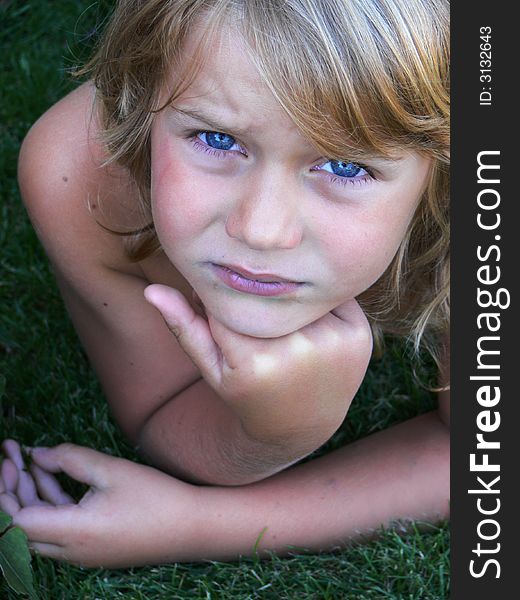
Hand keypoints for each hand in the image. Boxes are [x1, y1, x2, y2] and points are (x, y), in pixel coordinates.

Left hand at [0, 440, 199, 566]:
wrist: (191, 527)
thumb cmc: (156, 497)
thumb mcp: (112, 470)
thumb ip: (70, 459)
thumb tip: (36, 454)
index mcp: (74, 532)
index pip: (15, 521)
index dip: (5, 490)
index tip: (9, 459)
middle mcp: (71, 551)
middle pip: (22, 526)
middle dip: (12, 489)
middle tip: (13, 455)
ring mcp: (82, 554)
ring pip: (39, 528)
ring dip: (30, 496)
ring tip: (29, 461)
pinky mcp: (93, 550)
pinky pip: (58, 530)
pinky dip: (50, 505)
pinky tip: (52, 478)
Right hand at [145, 285, 372, 449]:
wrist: (302, 424)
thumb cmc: (249, 393)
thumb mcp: (213, 369)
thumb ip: (184, 328)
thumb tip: (153, 291)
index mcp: (255, 359)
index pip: (230, 300)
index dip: (226, 302)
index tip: (229, 315)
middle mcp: (298, 349)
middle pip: (267, 293)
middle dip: (259, 299)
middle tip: (261, 319)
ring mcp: (333, 341)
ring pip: (299, 291)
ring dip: (290, 298)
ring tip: (286, 325)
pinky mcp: (360, 335)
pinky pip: (333, 296)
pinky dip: (321, 303)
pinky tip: (313, 326)